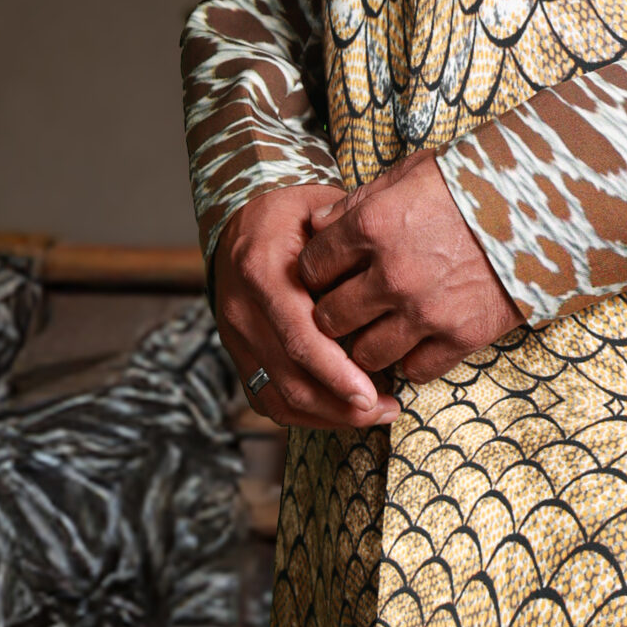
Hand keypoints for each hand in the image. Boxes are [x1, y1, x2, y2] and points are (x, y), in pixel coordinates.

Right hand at [212, 182, 398, 428]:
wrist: (242, 218)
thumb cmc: (293, 212)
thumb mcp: (322, 210)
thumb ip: (350, 245)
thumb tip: (392, 284)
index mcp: (262, 270)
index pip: (299, 336)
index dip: (335, 372)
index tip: (371, 392)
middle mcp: (242, 309)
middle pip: (289, 377)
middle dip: (340, 404)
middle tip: (387, 408)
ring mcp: (234, 336)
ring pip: (278, 397)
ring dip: (327, 415)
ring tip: (373, 412)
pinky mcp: (237, 354)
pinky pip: (267, 399)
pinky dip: (305, 414)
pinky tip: (341, 412)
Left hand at [300, 151, 523, 383]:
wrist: (542, 205)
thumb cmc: (473, 183)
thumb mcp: (411, 173)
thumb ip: (359, 201)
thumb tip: (318, 225)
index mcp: (373, 225)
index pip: (311, 267)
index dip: (314, 272)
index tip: (328, 274)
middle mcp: (391, 274)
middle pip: (330, 318)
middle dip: (333, 313)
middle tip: (347, 306)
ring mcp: (425, 311)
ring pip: (365, 353)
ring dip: (368, 343)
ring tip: (380, 328)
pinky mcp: (459, 337)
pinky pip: (414, 370)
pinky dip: (410, 360)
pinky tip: (417, 340)